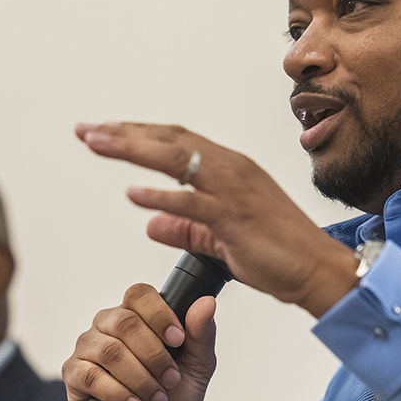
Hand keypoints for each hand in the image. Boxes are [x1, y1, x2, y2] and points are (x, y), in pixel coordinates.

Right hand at [62, 284, 216, 400]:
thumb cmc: (176, 396)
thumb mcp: (199, 366)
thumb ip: (201, 333)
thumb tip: (206, 302)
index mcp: (137, 315)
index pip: (140, 295)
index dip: (159, 314)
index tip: (178, 340)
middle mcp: (107, 325)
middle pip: (124, 322)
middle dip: (154, 355)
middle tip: (171, 379)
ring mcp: (88, 348)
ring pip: (110, 351)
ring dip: (140, 378)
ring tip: (157, 398)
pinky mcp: (74, 375)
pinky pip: (91, 377)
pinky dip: (119, 394)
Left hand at [75, 122, 359, 316]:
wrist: (316, 270)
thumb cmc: (276, 253)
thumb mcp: (219, 239)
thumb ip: (185, 228)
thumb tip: (150, 222)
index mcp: (229, 168)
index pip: (175, 140)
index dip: (136, 134)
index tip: (101, 133)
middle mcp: (231, 169)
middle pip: (169, 140)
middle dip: (123, 133)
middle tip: (85, 130)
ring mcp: (234, 190)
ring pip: (177, 159)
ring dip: (133, 148)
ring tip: (97, 144)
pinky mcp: (236, 217)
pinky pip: (193, 201)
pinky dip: (162, 195)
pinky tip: (133, 193)